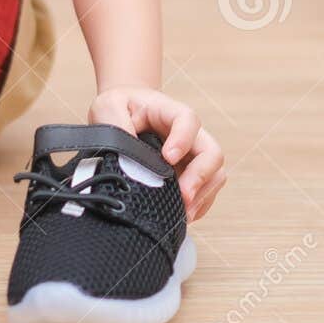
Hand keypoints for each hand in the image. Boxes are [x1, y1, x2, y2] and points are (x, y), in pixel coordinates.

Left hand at [88, 86, 225, 221]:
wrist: (121, 113)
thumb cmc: (118, 108)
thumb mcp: (108, 107)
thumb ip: (117, 126)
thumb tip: (128, 157)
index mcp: (167, 111)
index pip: (187, 120)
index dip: (183, 139)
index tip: (169, 158)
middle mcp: (188, 134)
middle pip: (211, 152)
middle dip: (201, 177)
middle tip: (183, 196)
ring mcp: (192, 155)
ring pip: (214, 175)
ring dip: (202, 196)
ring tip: (182, 212)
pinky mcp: (190, 174)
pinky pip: (205, 192)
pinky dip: (198, 206)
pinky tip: (181, 214)